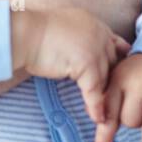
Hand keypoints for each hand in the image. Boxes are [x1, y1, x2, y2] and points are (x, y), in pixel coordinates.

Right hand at [16, 8, 131, 125]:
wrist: (26, 33)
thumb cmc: (35, 33)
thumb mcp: (65, 29)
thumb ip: (79, 39)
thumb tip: (82, 58)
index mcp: (94, 24)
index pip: (116, 45)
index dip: (115, 62)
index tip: (112, 76)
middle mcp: (99, 34)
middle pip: (114, 63)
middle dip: (111, 81)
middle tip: (108, 99)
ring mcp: (95, 49)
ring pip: (106, 79)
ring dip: (104, 98)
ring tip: (102, 113)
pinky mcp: (87, 65)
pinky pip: (95, 91)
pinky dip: (95, 107)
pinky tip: (96, 117)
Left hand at [94, 53, 141, 141]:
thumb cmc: (139, 71)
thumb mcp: (120, 76)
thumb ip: (108, 98)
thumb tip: (98, 122)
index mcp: (119, 79)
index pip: (109, 110)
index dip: (105, 132)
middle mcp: (139, 83)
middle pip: (130, 119)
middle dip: (132, 126)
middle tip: (137, 120)